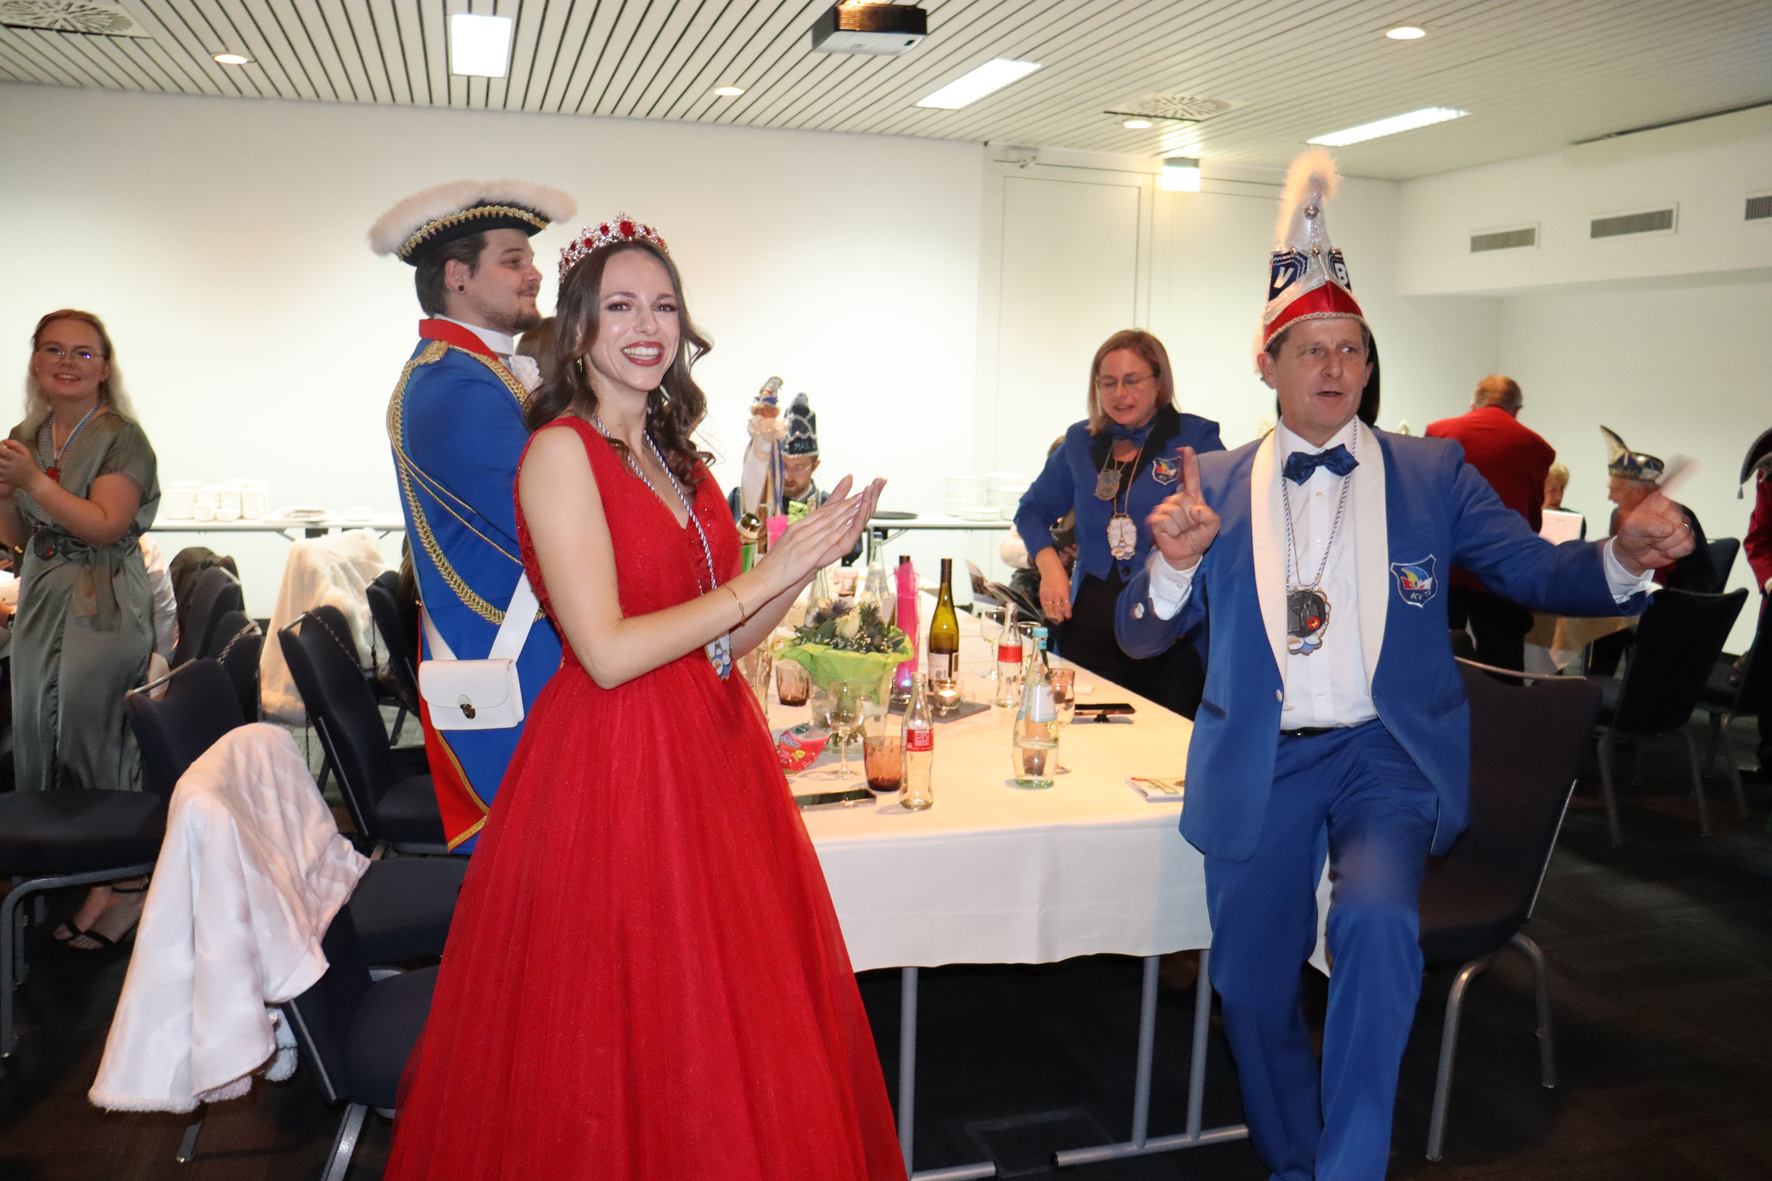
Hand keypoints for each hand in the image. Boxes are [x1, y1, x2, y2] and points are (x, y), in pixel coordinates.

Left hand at [0, 440, 44, 495]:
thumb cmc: (31, 466)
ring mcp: (6, 473)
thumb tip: (5, 441)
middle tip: (2, 455)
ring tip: (3, 461)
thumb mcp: (27, 453)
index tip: (1, 448)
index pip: (1, 450)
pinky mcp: (4, 479)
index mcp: (16, 458)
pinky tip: (2, 468)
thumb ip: (16, 445)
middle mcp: (10, 465)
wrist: (34, 481)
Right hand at [759, 476, 883, 587]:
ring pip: (829, 524)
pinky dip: (840, 530)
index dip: (836, 504)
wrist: (763, 578)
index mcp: (795, 528)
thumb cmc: (773, 566)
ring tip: (860, 504)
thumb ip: (797, 536)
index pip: (819, 513)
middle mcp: (800, 531)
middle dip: (845, 504)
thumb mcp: (785, 545)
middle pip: (827, 515)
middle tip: (860, 494)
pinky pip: (827, 540)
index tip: (848, 497)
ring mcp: (804, 542)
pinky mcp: (808, 555)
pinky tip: (850, 523)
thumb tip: (804, 531)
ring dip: (846, 513)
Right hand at [1039, 566, 1070, 621]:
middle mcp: (1056, 595)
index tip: (1068, 617)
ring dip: (1052, 614)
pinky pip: (1044, 604)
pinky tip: (1047, 611)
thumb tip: (1067, 602)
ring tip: (1054, 617)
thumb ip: (1067, 593)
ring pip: (1050, 609)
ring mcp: (1048, 595)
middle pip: (1058, 610)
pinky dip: (1046, 609)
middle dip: (1060, 616)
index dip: (1068, 613)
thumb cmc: (1061, 575)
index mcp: (1064, 593)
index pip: (1067, 606)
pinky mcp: (1042, 594)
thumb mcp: (1067, 584)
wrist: (1050, 569)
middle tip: (1061, 620)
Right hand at [1147, 447, 1217, 571]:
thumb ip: (1210, 517)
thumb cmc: (1199, 537)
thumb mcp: (1212, 528)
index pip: (1191, 477)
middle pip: (1184, 498)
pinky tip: (1173, 534)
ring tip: (1182, 531)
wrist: (1185, 555)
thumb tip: (1195, 510)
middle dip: (1191, 517)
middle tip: (1190, 526)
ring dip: (1182, 526)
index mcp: (1192, 498)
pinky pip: (1165, 521)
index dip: (1189, 463)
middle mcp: (1177, 499)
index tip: (1187, 449)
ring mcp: (1164, 508)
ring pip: (1175, 511)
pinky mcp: (1155, 519)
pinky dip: (1173, 531)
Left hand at [1611, 490, 1693, 575]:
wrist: (1633, 553)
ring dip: (1666, 545)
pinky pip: (1688, 546)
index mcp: (1660, 501)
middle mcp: (1675, 509)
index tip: (1646, 526)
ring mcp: (1683, 523)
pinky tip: (1664, 549)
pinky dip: (1674, 552)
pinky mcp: (1688, 537)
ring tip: (1656, 542)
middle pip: (1679, 525)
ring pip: (1684, 536)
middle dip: (1661, 537)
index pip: (1672, 506)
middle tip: (1649, 537)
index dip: (1660, 521)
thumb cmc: (1631, 536)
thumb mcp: (1631, 528)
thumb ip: (1647, 525)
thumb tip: (1669, 529)